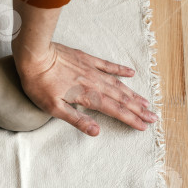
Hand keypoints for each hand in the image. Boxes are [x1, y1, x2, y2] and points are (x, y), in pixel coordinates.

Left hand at [10, 0, 156, 135]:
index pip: (114, 110)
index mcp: (88, 96)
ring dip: (133, 94)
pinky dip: (120, 70)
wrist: (35, 55)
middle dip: (138, 109)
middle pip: (121, 98)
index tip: (143, 126)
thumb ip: (77, 119)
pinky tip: (131, 73)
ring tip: (146, 102)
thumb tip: (96, 132)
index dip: (130, 119)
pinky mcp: (86, 59)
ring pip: (118, 84)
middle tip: (153, 117)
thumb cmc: (39, 84)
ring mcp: (92, 70)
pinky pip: (108, 65)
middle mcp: (94, 83)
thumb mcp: (54, 108)